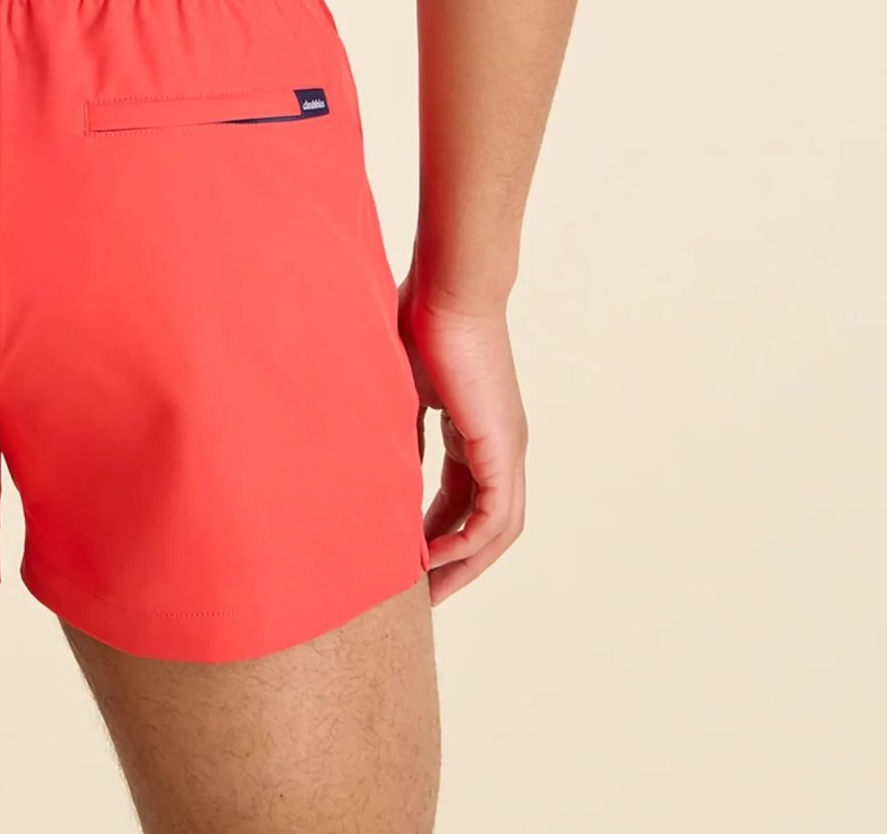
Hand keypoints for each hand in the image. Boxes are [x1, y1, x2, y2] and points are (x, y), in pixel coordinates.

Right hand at [395, 275, 526, 604]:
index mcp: (477, 430)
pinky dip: (466, 542)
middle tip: (422, 598)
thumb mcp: (402, 388)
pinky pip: (493, 516)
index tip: (407, 562)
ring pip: (496, 529)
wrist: (449, 288)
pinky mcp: (502, 446)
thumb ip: (400, 428)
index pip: (464, 500)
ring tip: (427, 592)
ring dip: (464, 565)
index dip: (437, 534)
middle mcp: (500, 445)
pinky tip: (432, 558)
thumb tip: (379, 465)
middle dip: (455, 565)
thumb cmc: (419, 319)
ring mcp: (507, 447)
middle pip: (486, 526)